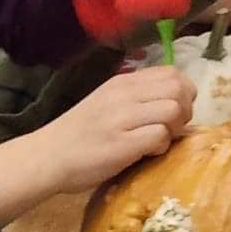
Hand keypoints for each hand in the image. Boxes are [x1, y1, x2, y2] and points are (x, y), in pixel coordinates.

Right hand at [0, 65, 192, 223]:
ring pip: (173, 109)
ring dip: (175, 128)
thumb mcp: (104, 104)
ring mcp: (122, 119)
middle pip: (178, 88)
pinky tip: (147, 153)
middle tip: (172, 128)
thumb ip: (133, 98)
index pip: (172, 72)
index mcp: (122, 83)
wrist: (44, 159)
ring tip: (160, 141)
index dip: (184, 92)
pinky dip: (161, 146)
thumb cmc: (75, 137)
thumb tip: (168, 103)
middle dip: (185, 110)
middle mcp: (124, 95)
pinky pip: (159, 135)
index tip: (174, 111)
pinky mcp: (121, 144)